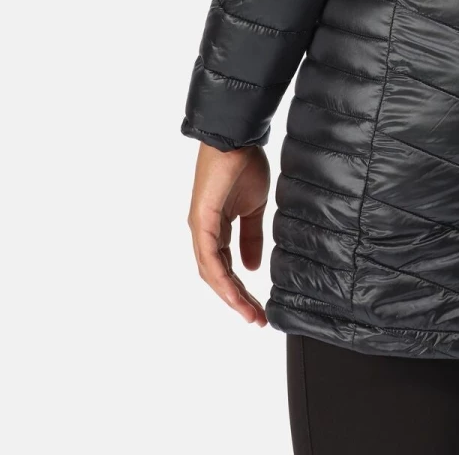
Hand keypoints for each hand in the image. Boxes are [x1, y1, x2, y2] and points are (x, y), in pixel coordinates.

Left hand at [188, 141, 270, 325]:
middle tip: (257, 319)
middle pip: (217, 276)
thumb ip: (251, 237)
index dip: (240, 291)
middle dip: (237, 300)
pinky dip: (221, 277)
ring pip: (212, 272)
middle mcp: (203, 233)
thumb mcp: (254, 207)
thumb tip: (252, 267)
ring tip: (250, 313)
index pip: (225, 268)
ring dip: (231, 295)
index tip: (258, 309)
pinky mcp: (202, 221)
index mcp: (216, 229)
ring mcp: (200, 228)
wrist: (237, 138)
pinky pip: (209, 257)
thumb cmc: (243, 165)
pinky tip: (234, 292)